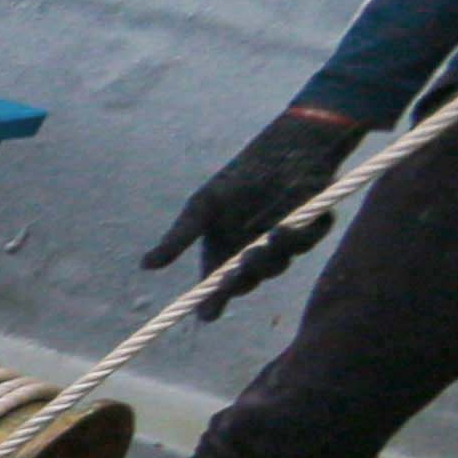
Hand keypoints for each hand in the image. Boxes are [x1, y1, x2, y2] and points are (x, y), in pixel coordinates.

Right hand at [146, 108, 361, 317]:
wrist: (285, 145)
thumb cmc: (239, 176)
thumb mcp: (203, 206)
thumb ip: (179, 238)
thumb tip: (145, 266)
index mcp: (223, 253)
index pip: (216, 290)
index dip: (213, 304)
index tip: (210, 312)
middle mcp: (251, 254)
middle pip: (250, 281)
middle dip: (249, 274)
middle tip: (246, 258)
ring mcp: (281, 244)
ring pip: (282, 262)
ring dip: (279, 250)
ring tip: (277, 229)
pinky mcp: (311, 228)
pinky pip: (311, 238)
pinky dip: (309, 229)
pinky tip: (302, 210)